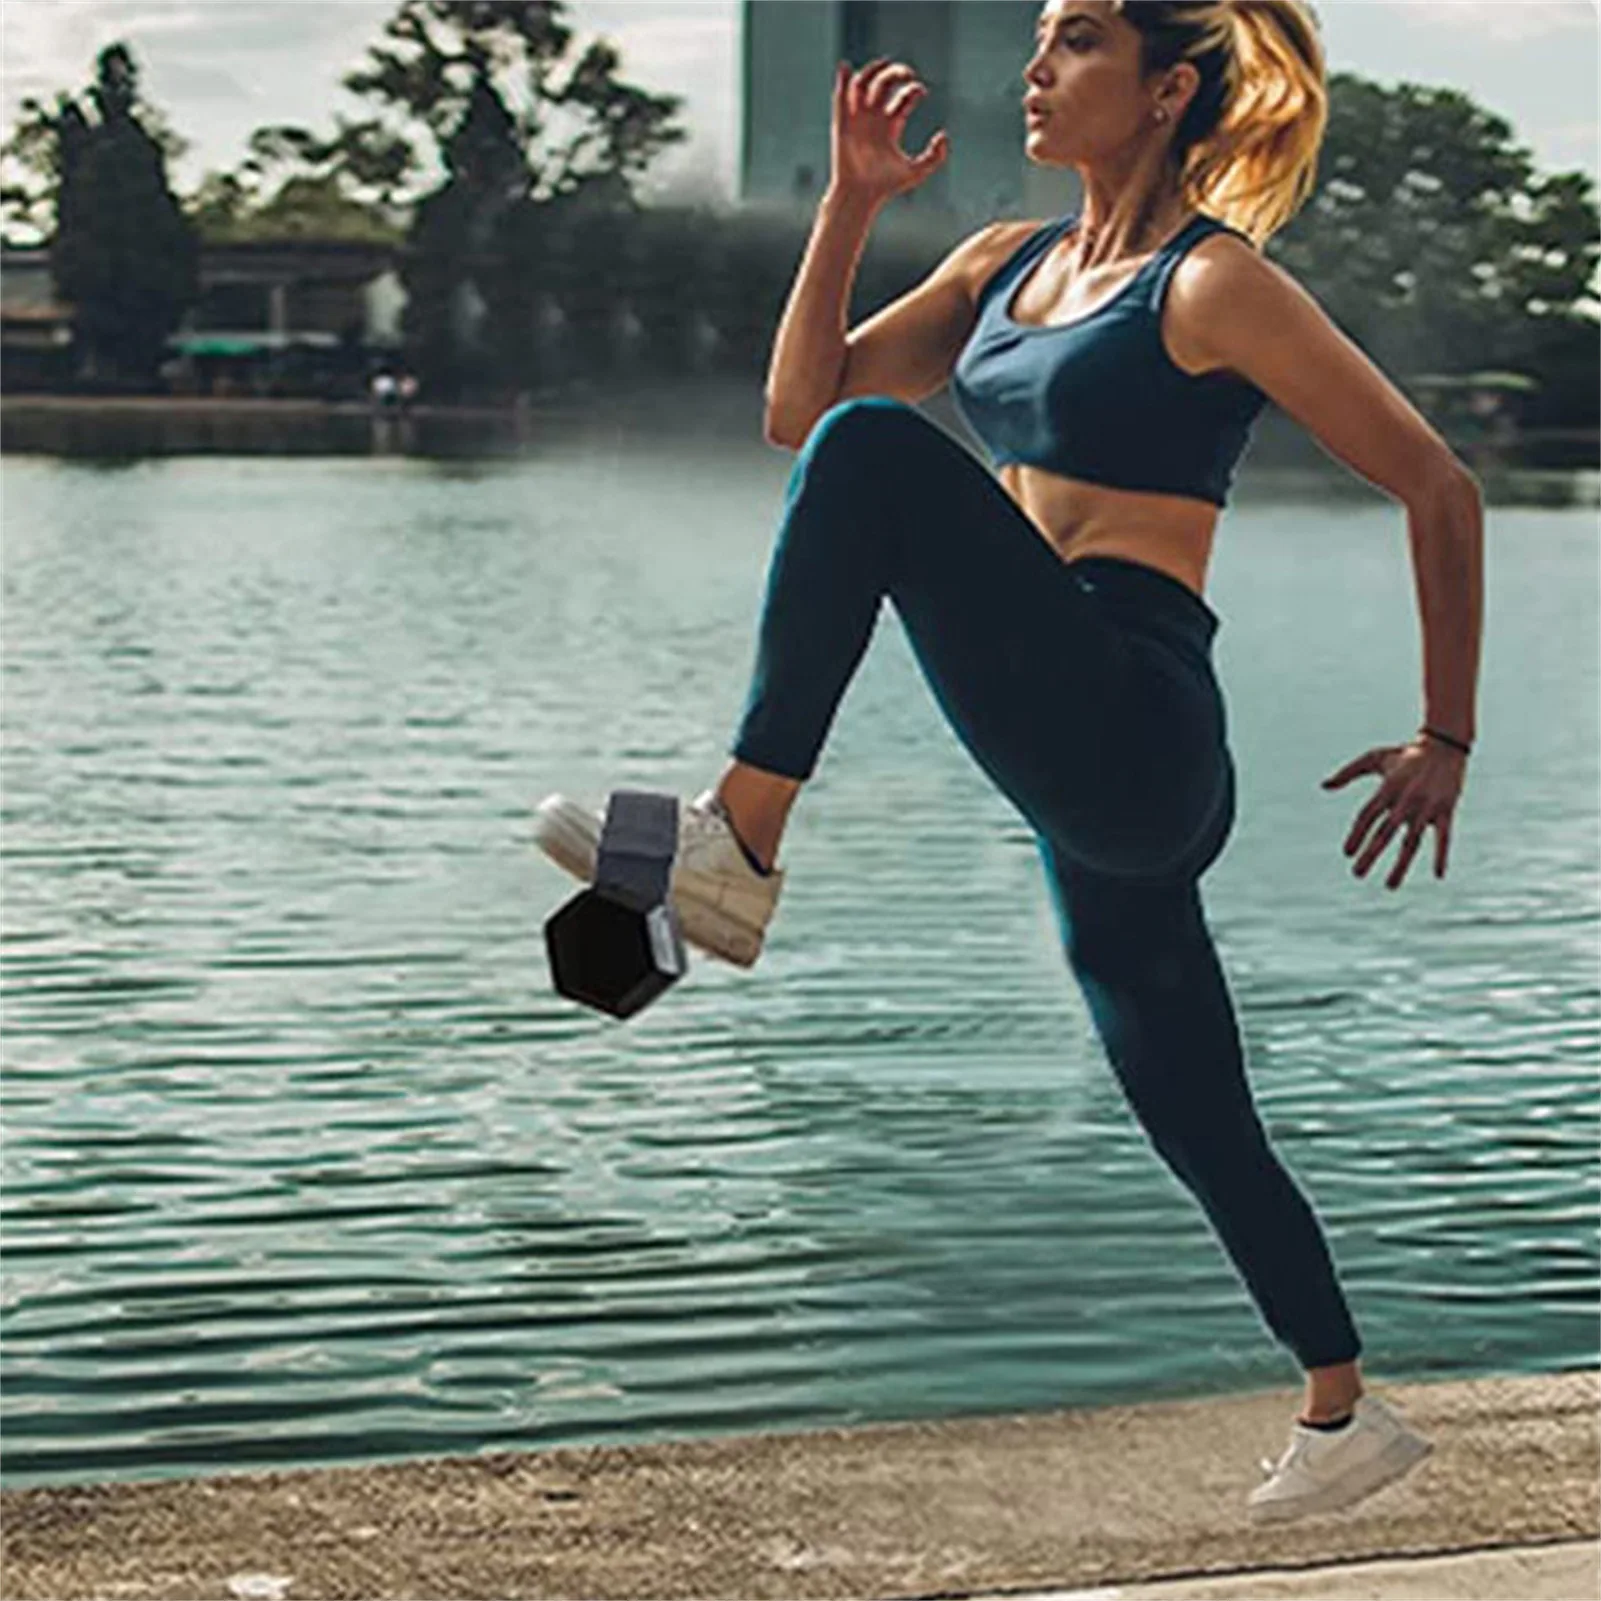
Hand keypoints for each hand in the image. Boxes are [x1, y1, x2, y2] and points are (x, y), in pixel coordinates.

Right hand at [829, 56, 948, 208]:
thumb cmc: (886, 187)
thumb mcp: (916, 172)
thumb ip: (935, 157)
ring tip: (882, 63)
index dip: (913, 90)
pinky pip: (841, 98)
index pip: (902, 99)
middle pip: (883, 85)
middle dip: (894, 74)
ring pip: (862, 86)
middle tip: (907, 73)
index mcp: (890, 127)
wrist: (860, 196)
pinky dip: (841, 81)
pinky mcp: (842, 124)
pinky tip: (845, 68)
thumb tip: (943, 135)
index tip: (922, 91)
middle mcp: (874, 119)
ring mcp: (857, 120)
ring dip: (871, 71)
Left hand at [1321, 734, 1467, 889]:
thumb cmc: (1405, 754)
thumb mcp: (1374, 758)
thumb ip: (1347, 773)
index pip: (1366, 817)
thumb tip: (1323, 786)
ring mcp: (1426, 807)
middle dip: (1370, 854)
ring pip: (1411, 841)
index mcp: (1386, 790)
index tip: (1346, 853)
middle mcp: (1405, 800)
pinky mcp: (1446, 810)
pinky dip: (1442, 855)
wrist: (1444, 744)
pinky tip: (1438, 876)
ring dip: (1400, 865)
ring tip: (1388, 886)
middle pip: (1384, 833)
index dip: (1356, 835)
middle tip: (1356, 874)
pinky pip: (1444, 837)